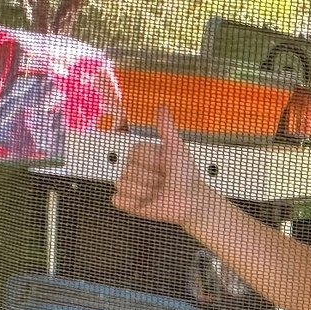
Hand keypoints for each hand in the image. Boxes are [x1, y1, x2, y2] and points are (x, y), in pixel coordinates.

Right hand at [112, 105, 211, 227]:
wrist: (191, 201)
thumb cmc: (185, 176)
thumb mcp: (176, 149)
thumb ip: (166, 128)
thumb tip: (162, 106)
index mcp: (142, 154)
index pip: (134, 152)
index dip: (152, 161)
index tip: (165, 165)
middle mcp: (132, 168)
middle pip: (128, 169)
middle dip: (150, 177)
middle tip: (163, 181)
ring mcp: (128, 185)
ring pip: (123, 184)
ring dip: (145, 191)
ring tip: (158, 192)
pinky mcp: (126, 203)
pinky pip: (118, 199)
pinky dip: (134, 203)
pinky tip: (147, 202)